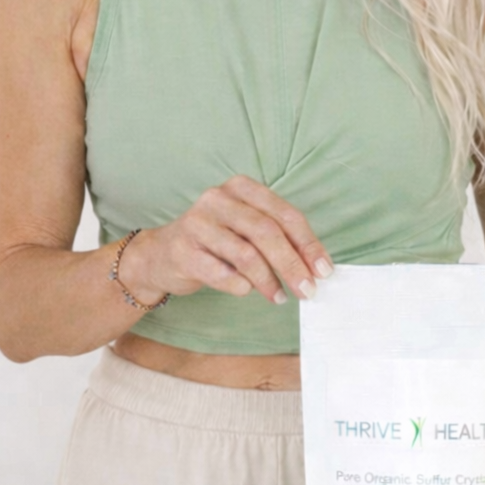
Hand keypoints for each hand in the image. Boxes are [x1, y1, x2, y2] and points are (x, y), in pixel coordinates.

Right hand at [116, 174, 333, 305]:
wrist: (161, 256)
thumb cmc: (215, 242)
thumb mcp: (246, 229)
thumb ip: (277, 238)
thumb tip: (316, 266)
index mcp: (240, 187)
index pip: (284, 214)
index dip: (308, 244)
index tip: (324, 270)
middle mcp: (217, 199)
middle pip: (266, 232)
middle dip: (292, 265)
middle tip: (308, 290)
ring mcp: (197, 223)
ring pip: (246, 254)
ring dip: (268, 281)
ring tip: (279, 297)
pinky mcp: (182, 250)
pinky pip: (221, 273)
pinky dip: (240, 286)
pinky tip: (247, 291)